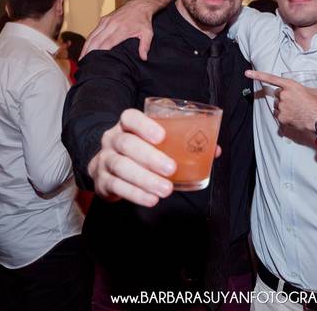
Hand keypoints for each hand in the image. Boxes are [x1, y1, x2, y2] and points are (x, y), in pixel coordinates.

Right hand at [82, 0, 155, 59]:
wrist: (139, 5)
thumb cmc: (143, 20)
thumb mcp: (148, 33)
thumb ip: (145, 46)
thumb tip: (144, 58)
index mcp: (122, 29)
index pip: (107, 43)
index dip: (100, 52)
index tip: (95, 61)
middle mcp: (112, 25)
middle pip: (96, 40)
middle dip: (89, 52)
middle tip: (84, 63)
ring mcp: (106, 21)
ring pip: (92, 36)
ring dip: (86, 47)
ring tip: (81, 58)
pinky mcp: (103, 20)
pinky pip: (94, 31)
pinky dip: (88, 40)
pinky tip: (86, 48)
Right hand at [87, 109, 221, 206]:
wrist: (106, 167)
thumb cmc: (140, 150)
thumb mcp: (155, 142)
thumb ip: (182, 142)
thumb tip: (215, 150)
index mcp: (127, 125)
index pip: (130, 118)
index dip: (145, 125)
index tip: (162, 136)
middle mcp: (113, 139)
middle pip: (127, 144)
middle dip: (150, 157)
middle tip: (171, 169)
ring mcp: (105, 159)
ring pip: (121, 166)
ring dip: (144, 179)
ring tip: (165, 189)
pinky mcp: (102, 181)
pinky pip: (117, 186)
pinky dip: (135, 194)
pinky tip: (151, 199)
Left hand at [246, 70, 316, 134]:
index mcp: (290, 86)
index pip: (271, 79)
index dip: (257, 75)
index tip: (247, 73)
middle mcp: (283, 96)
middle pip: (278, 95)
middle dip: (284, 98)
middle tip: (296, 102)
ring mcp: (281, 108)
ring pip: (278, 106)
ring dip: (284, 108)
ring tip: (297, 111)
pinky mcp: (282, 119)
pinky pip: (280, 116)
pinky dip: (285, 117)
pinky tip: (295, 118)